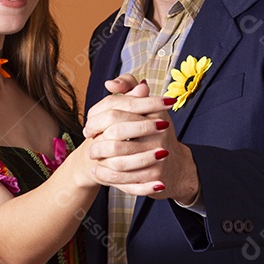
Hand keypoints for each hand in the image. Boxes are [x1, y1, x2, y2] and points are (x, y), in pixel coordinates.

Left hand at [84, 86, 199, 201]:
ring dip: (100, 159)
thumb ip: (128, 89)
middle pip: (116, 134)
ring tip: (91, 156)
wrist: (174, 166)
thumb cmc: (153, 132)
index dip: (98, 119)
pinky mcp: (156, 176)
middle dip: (98, 140)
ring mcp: (159, 155)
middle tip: (89, 144)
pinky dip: (107, 176)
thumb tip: (109, 84)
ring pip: (119, 160)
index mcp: (155, 112)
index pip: (117, 111)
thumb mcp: (146, 107)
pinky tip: (98, 171)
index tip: (89, 125)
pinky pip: (125, 179)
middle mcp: (159, 132)